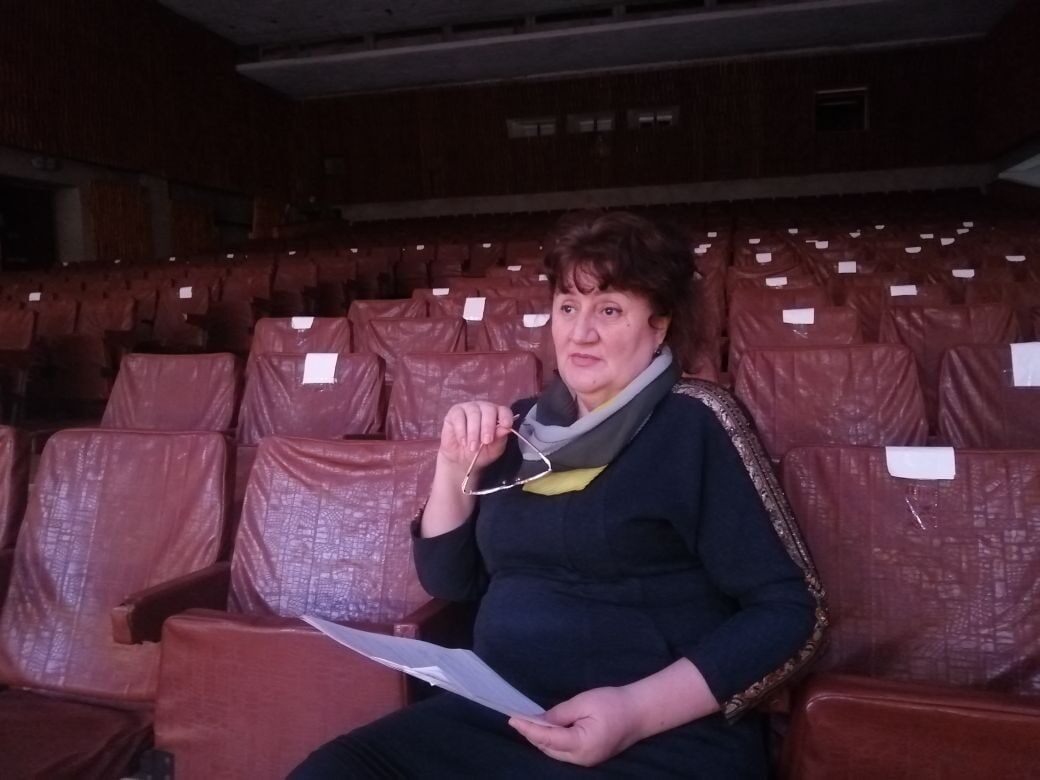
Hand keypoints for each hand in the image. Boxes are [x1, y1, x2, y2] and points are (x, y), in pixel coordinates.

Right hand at [438, 401, 513, 472]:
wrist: (461, 460)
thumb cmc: (481, 452)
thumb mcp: (493, 449)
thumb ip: (500, 438)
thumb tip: (507, 428)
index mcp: (497, 415)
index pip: (504, 410)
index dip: (505, 416)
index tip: (507, 425)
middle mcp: (484, 408)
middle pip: (488, 410)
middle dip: (488, 426)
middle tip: (486, 441)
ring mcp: (469, 408)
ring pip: (473, 413)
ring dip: (474, 432)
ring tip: (473, 447)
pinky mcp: (455, 412)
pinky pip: (458, 417)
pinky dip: (461, 431)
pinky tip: (463, 442)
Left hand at [508, 687, 643, 766]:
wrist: (640, 712)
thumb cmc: (614, 703)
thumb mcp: (584, 702)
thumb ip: (560, 713)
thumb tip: (539, 719)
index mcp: (581, 744)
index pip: (547, 739)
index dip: (528, 729)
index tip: (512, 719)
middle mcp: (582, 758)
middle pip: (548, 749)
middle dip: (532, 735)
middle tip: (518, 718)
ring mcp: (586, 760)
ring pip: (555, 752)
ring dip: (541, 738)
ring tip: (527, 722)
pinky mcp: (589, 756)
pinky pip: (564, 751)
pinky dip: (553, 740)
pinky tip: (546, 729)